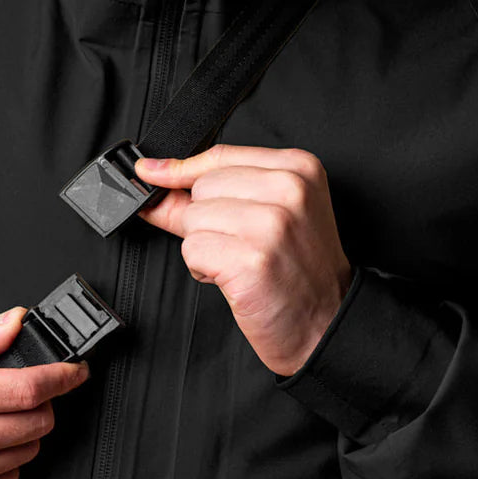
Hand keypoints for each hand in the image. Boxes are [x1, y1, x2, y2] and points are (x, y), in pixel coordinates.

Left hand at [134, 144, 354, 375]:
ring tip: (239, 262)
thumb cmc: (298, 271)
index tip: (152, 173)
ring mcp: (271, 224)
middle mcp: (288, 190)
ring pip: (193, 219)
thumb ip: (211, 194)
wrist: (325, 321)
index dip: (180, 170)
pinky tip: (234, 278)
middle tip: (238, 245)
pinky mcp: (251, 259)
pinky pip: (192, 250)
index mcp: (297, 169)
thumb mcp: (269, 216)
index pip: (219, 156)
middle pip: (202, 188)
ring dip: (204, 247)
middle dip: (204, 220)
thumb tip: (155, 178)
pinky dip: (203, 269)